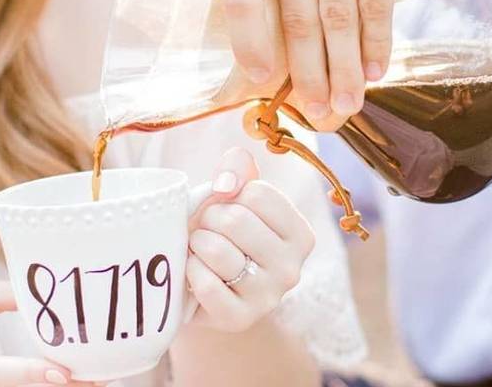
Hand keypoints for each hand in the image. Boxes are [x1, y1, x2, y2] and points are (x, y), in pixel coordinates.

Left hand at [186, 148, 315, 332]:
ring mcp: (268, 296)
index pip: (257, 193)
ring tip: (199, 249)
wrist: (205, 292)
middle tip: (206, 229)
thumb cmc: (222, 236)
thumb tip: (227, 181)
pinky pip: (206, 284)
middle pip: (237, 219)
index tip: (226, 208)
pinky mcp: (239, 318)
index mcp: (300, 233)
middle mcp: (292, 267)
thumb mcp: (234, 199)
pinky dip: (191, 271)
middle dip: (209, 218)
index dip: (229, 194)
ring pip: (218, 250)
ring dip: (197, 244)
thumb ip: (237, 172)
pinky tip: (194, 271)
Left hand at [226, 0, 471, 129]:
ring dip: (345, 70)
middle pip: (297, 16)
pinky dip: (376, 45)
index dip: (250, 45)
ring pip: (338, 18)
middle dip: (309, 74)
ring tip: (349, 103)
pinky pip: (375, 7)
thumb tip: (270, 74)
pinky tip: (377, 71)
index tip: (263, 82)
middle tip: (318, 111)